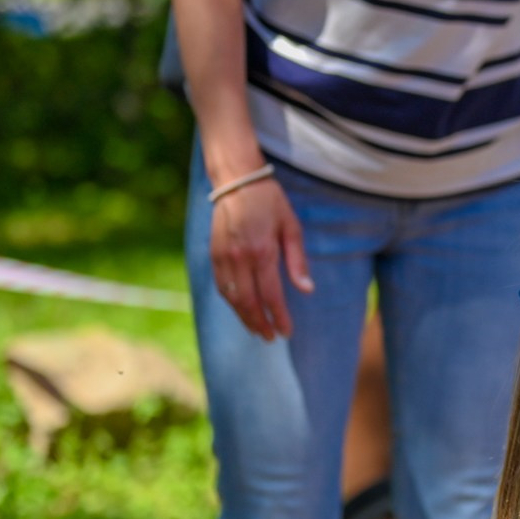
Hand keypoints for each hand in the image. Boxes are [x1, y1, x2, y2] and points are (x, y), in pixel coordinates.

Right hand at [210, 177, 313, 340]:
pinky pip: (221, 286)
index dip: (279, 317)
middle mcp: (240, 258)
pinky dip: (231, 302)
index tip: (287, 332)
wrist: (236, 181)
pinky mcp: (213, 254)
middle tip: (271, 337)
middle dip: (261, 323)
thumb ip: (298, 261)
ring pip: (232, 298)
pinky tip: (242, 310)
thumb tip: (307, 290)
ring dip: (244, 317)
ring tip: (257, 330)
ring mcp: (223, 257)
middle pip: (249, 302)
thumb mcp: (292, 227)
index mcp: (263, 251)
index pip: (271, 295)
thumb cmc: (270, 202)